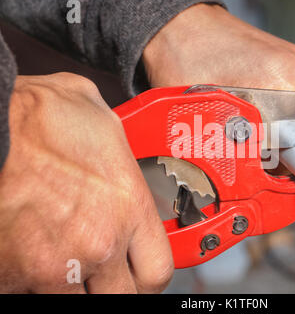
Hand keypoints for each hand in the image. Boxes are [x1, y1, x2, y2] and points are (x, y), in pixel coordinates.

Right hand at [0, 73, 172, 292]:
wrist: (0, 121)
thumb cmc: (49, 120)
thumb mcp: (112, 135)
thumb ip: (127, 170)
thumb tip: (129, 181)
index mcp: (130, 209)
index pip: (157, 272)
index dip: (147, 278)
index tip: (136, 274)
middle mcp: (99, 242)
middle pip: (122, 298)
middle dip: (111, 289)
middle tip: (100, 275)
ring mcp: (56, 263)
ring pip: (72, 300)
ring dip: (67, 285)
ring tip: (59, 258)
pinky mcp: (13, 271)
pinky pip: (28, 292)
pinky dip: (30, 281)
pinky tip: (29, 255)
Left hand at [143, 3, 294, 164]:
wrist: (178, 23)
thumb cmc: (183, 59)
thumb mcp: (203, 112)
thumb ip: (232, 144)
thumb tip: (251, 173)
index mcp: (282, 81)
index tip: (282, 176)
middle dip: (284, 147)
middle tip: (255, 156)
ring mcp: (293, 59)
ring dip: (277, 127)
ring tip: (245, 126)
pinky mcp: (285, 57)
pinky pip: (288, 94)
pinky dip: (273, 108)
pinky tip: (247, 106)